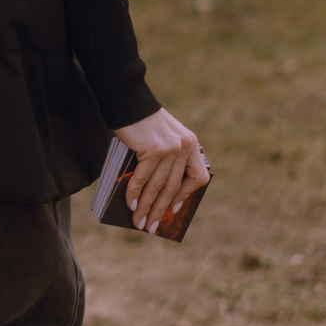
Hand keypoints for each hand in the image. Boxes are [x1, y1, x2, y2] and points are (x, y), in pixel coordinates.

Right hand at [112, 108, 208, 232]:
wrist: (127, 99)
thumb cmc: (140, 122)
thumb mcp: (161, 139)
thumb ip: (163, 161)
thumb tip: (152, 195)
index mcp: (191, 144)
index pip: (198, 177)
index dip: (185, 196)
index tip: (173, 209)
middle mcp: (185, 146)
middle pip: (173, 187)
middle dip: (160, 210)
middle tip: (150, 226)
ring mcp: (171, 148)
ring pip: (158, 186)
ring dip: (146, 207)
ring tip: (138, 221)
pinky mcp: (154, 149)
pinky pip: (144, 177)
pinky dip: (135, 193)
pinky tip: (130, 204)